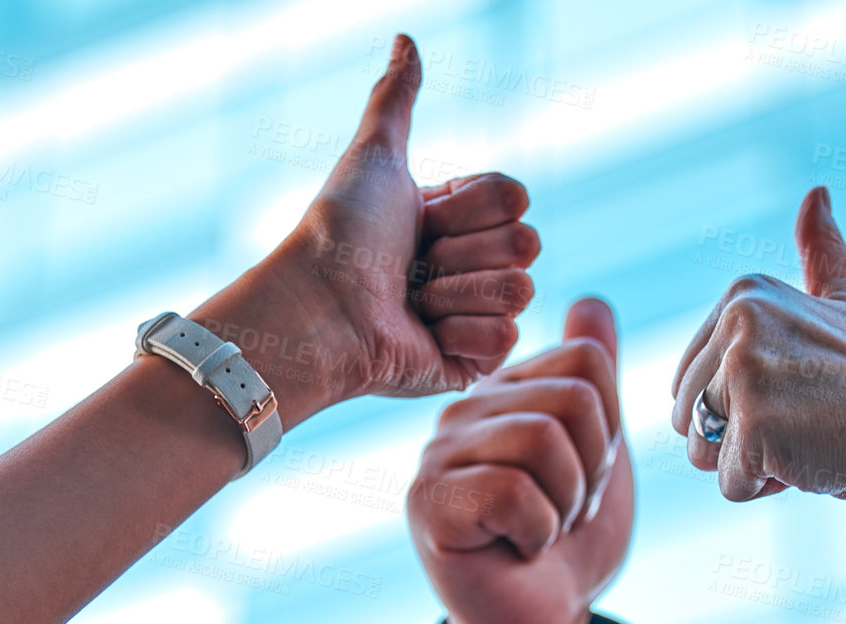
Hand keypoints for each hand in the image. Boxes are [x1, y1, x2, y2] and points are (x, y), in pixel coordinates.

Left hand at [194, 34, 537, 425]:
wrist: (320, 308)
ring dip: (456, 291)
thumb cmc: (339, 232)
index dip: (469, 205)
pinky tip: (420, 334)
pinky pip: (504, 339)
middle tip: (412, 263)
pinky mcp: (471, 364)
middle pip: (526, 242)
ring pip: (519, 290)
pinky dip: (457, 333)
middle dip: (463, 250)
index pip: (515, 196)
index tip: (420, 217)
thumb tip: (406, 38)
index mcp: (456, 220)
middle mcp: (469, 266)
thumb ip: (396, 98)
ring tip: (410, 301)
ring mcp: (473, 317)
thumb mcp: (375, 155)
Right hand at [408, 297, 633, 623]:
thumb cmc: (568, 542)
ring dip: (566, 502)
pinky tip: (516, 547)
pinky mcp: (428, 502)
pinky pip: (512, 490)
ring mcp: (438, 453)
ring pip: (543, 439)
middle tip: (564, 511)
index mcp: (503, 391)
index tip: (582, 476)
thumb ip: (594, 379)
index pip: (585, 361)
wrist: (541, 621)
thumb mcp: (598, 452)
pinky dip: (538, 530)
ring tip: (543, 527)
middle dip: (591, 471)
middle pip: (571, 399)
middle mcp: (462, 411)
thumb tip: (592, 301)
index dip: (609, 429)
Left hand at [670, 186, 845, 532]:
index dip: (741, 406)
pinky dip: (768, 488)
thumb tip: (816, 195)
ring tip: (808, 437)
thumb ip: (820, 254)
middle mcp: (736, 322)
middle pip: (686, 418)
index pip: (689, 383)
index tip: (802, 392)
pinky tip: (812, 460)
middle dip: (738, 439)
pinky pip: (729, 484)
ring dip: (751, 465)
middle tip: (806, 420)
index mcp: (744, 294)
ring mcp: (744, 370)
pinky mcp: (753, 423)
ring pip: (699, 453)